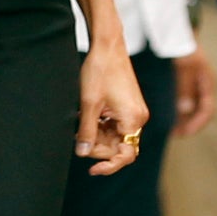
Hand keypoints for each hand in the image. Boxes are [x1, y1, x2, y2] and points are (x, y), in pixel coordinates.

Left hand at [77, 44, 152, 176]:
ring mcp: (134, 111)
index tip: (92, 170)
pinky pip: (115, 125)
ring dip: (97, 135)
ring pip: (116, 136)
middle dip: (98, 146)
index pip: (126, 155)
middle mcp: (138, 117)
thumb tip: (83, 153)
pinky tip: (88, 116)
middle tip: (78, 138)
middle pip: (120, 147)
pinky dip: (101, 125)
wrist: (107, 45)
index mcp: (133, 119)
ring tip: (81, 121)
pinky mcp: (128, 105)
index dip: (109, 166)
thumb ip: (87, 132)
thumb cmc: (100, 70)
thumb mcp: (89, 104)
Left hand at [174, 52, 216, 137]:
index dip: (198, 124)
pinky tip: (166, 112)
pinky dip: (177, 108)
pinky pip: (184, 99)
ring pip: (192, 106)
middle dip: (189, 123)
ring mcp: (196, 83)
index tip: (184, 133)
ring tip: (169, 127)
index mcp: (209, 83)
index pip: (208, 110)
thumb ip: (186, 88)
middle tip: (174, 133)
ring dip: (183, 117)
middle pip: (200, 111)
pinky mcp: (186, 81)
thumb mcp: (186, 68)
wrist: (179, 31)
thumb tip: (185, 109)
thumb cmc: (184, 47)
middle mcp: (204, 85)